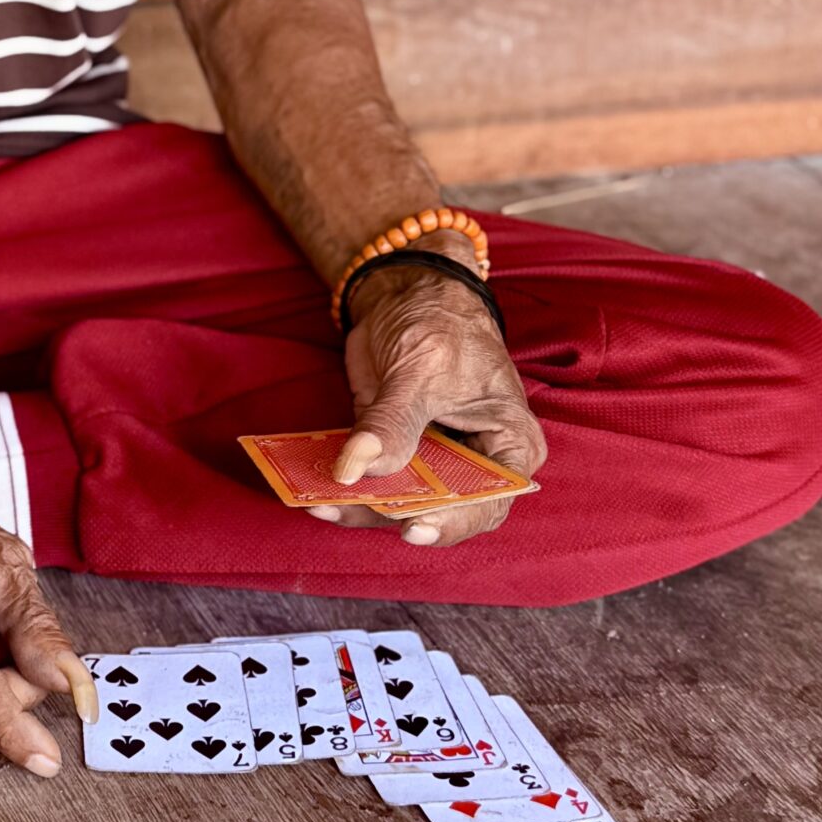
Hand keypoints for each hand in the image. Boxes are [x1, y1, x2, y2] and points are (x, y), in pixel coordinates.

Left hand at [313, 258, 545, 548]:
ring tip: (315, 499)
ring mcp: (434, 463)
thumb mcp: (423, 369)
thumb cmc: (441, 323)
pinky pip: (372, 483)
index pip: (490, 499)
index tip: (412, 527)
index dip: (454, 520)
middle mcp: (476, 464)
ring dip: (357, 506)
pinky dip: (343, 489)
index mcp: (509, 446)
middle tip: (345, 509)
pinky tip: (311, 489)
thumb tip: (357, 468)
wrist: (409, 294)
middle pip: (441, 510)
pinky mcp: (395, 456)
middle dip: (391, 515)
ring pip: (400, 503)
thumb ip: (394, 422)